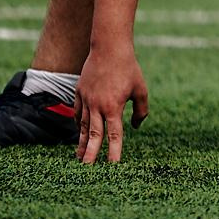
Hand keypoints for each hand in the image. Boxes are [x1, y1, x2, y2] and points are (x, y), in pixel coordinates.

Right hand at [76, 47, 148, 164]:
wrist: (109, 49)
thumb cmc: (129, 69)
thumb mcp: (140, 90)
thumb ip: (140, 110)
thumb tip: (135, 126)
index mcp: (114, 107)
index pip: (114, 135)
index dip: (113, 152)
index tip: (112, 167)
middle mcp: (97, 107)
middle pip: (92, 135)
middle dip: (89, 154)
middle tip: (85, 170)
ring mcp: (85, 100)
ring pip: (82, 126)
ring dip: (81, 142)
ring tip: (79, 157)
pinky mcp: (78, 93)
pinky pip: (77, 113)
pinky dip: (78, 123)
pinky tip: (78, 133)